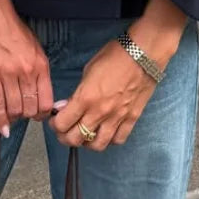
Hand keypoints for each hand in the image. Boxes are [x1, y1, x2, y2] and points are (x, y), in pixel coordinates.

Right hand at [0, 0, 53, 137]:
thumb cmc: (12, 28)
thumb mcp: (34, 47)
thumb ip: (38, 69)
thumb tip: (39, 91)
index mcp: (41, 64)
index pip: (47, 100)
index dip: (43, 113)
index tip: (38, 115)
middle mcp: (27, 71)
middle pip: (31, 108)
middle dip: (28, 116)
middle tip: (23, 116)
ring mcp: (8, 74)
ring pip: (15, 109)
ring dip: (14, 117)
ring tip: (11, 117)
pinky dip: (0, 120)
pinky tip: (3, 128)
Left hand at [48, 0, 187, 151]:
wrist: (143, 53)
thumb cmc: (113, 55)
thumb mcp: (88, 70)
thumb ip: (76, 93)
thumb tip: (66, 107)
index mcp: (85, 98)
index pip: (62, 124)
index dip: (55, 124)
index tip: (55, 120)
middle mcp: (99, 112)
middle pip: (76, 139)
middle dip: (65, 136)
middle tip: (65, 130)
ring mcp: (117, 118)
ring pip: (97, 145)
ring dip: (86, 143)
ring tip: (84, 134)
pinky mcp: (132, 119)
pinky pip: (118, 139)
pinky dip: (109, 140)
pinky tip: (105, 132)